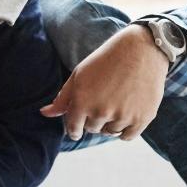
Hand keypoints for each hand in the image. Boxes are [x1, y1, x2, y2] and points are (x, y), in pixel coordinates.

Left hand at [41, 23, 168, 140]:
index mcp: (82, 102)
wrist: (141, 49)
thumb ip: (62, 99)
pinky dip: (125, 129)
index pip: (73, 129)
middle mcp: (101, 112)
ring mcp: (123, 116)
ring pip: (110, 132)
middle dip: (93, 119)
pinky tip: (126, 114)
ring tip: (116, 102)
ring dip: (110, 123)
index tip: (79, 126)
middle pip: (92, 129)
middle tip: (103, 100)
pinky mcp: (142, 118)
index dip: (75, 128)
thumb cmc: (106, 60)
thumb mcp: (79, 75)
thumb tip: (44, 113)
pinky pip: (126, 136)